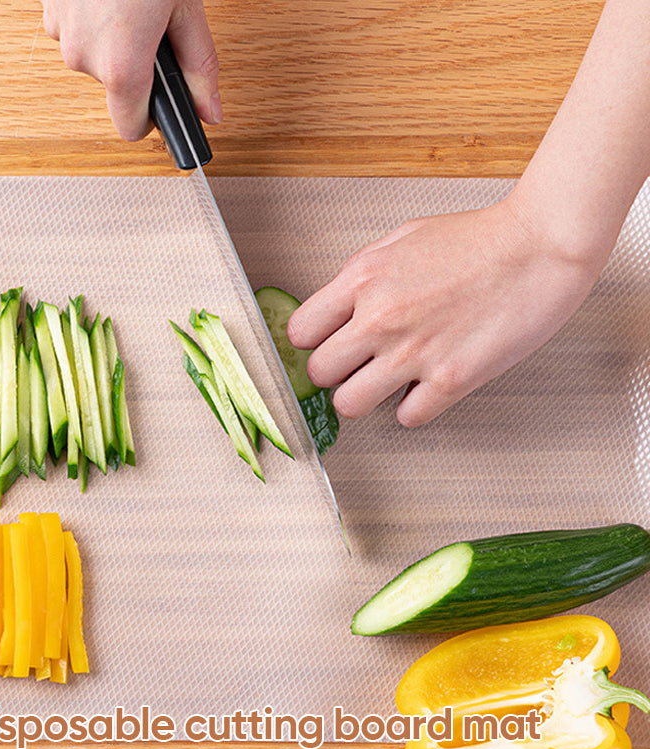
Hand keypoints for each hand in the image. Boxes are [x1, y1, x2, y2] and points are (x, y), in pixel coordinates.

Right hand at [42, 0, 221, 140]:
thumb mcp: (185, 9)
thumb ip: (199, 67)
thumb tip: (209, 110)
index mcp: (121, 65)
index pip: (131, 128)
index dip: (151, 117)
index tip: (161, 105)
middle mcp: (83, 56)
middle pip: (115, 86)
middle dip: (136, 63)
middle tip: (155, 22)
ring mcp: (59, 30)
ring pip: (94, 55)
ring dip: (114, 36)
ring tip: (130, 0)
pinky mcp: (46, 6)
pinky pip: (76, 28)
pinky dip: (93, 15)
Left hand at [287, 197, 604, 426]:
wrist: (540, 246)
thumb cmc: (477, 239)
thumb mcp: (401, 240)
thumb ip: (362, 276)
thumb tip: (337, 308)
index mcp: (363, 279)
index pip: (299, 332)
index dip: (310, 342)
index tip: (325, 345)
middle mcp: (380, 318)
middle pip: (318, 374)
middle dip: (335, 372)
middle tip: (357, 366)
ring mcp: (413, 353)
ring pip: (349, 406)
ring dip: (365, 397)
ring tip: (386, 382)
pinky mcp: (450, 380)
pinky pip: (406, 418)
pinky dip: (414, 407)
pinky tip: (426, 387)